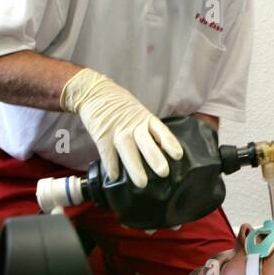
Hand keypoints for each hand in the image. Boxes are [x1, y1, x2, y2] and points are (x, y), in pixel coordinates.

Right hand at [59, 67, 183, 187]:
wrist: (95, 91)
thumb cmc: (119, 105)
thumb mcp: (138, 112)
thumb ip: (147, 128)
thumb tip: (160, 148)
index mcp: (145, 118)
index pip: (160, 130)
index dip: (169, 142)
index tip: (178, 155)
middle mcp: (133, 124)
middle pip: (145, 142)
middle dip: (155, 157)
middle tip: (164, 172)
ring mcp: (116, 130)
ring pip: (127, 149)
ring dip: (135, 166)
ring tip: (142, 182)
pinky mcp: (101, 134)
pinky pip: (107, 152)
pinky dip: (111, 164)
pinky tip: (115, 176)